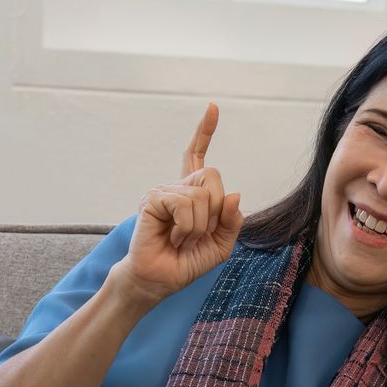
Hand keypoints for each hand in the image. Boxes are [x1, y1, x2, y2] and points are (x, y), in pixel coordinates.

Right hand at [115, 103, 244, 305]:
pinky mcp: (152, 199)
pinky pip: (185, 204)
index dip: (204, 131)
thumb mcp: (221, 245)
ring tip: (183, 240)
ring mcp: (163, 191)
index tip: (212, 107)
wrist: (161, 280)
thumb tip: (234, 194)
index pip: (197, 156)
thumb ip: (232, 221)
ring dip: (200, 226)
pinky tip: (175, 238)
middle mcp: (177, 187)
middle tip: (198, 233)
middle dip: (215, 209)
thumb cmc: (186, 262)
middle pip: (212, 176)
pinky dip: (187, 227)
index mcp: (192, 194)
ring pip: (202, 195)